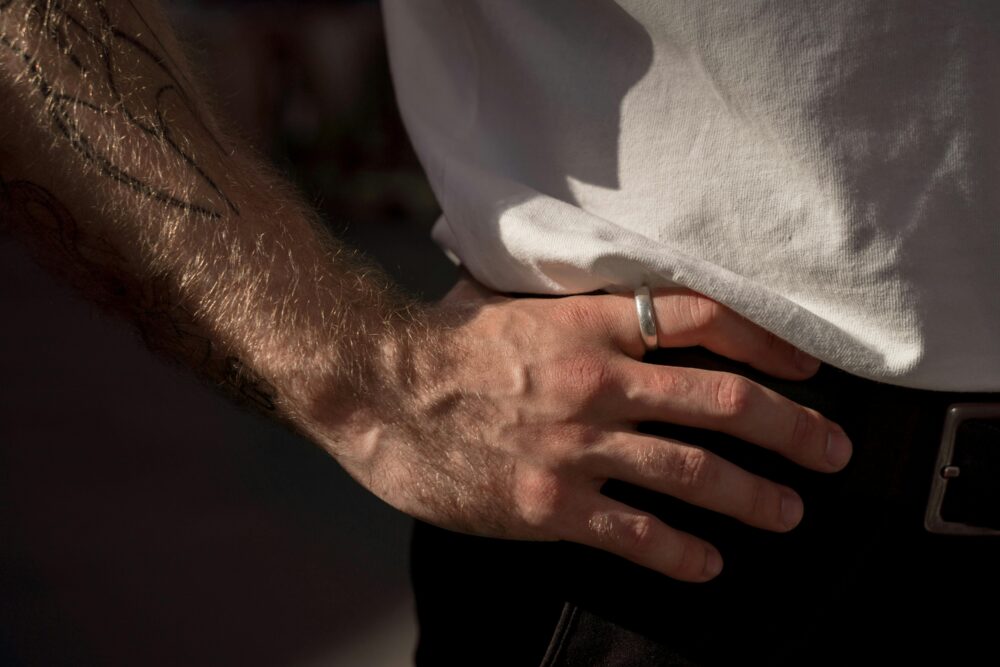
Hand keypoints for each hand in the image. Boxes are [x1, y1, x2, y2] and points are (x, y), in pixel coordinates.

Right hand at [336, 277, 851, 582]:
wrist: (378, 391)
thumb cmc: (440, 343)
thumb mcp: (508, 300)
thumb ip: (564, 301)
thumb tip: (597, 286)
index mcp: (590, 326)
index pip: (704, 320)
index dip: (767, 342)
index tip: (806, 367)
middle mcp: (598, 384)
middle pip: (722, 403)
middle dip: (791, 429)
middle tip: (832, 451)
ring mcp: (577, 448)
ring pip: (693, 473)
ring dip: (754, 497)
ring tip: (789, 513)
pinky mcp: (549, 506)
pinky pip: (634, 534)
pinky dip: (680, 554)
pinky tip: (708, 564)